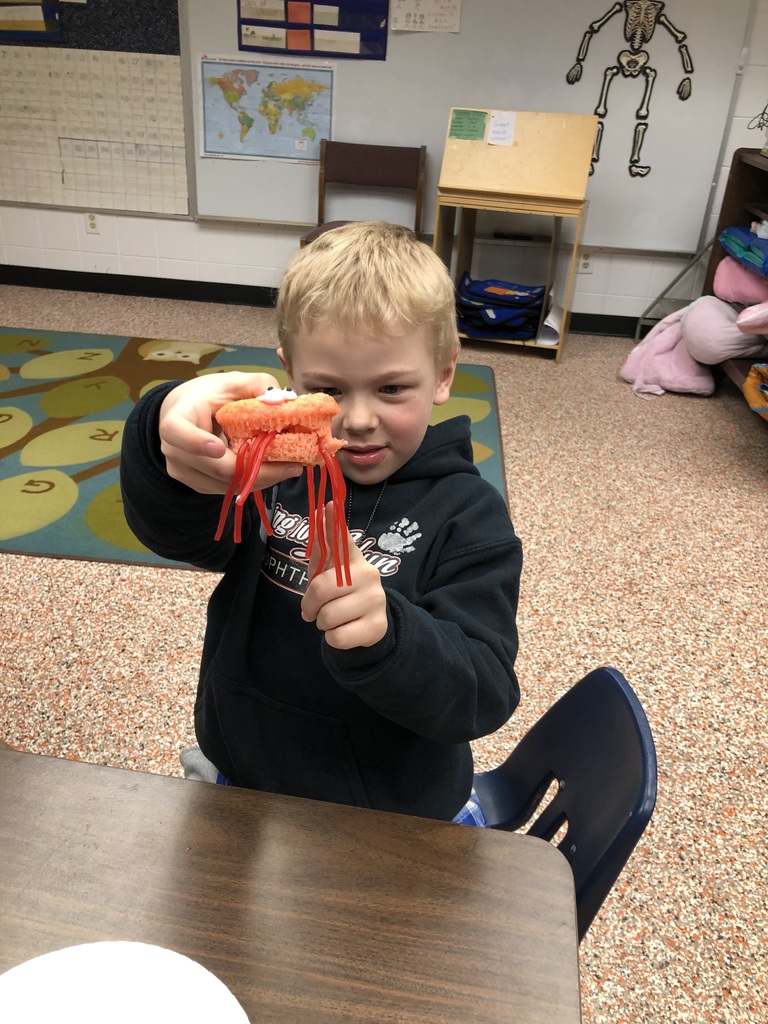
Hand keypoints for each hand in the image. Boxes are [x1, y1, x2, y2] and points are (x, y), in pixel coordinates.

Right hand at [158, 372, 302, 494]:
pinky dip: (254, 482)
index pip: (177, 432)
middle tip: (291, 467)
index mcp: (177, 418)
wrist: (188, 413)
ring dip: (262, 479)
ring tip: (289, 468)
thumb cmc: (211, 396)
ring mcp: (185, 472)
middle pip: (216, 469)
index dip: (196, 442)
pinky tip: (272, 471)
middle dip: (258, 470)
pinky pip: (229, 489)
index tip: (220, 448)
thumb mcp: (233, 382)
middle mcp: (175, 450)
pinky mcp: (199, 485)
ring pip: (227, 485)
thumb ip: (257, 385)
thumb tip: (281, 401)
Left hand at [301, 502, 387, 649]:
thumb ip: (324, 544)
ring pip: (328, 616)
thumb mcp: (329, 571)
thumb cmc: (341, 593)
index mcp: (354, 560)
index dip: (333, 524)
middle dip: (310, 604)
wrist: (368, 623)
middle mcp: (369, 575)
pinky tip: (341, 631)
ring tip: (330, 620)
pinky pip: (338, 637)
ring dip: (322, 623)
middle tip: (313, 610)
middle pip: (322, 589)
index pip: (342, 539)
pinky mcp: (377, 627)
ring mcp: (376, 601)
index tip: (327, 504)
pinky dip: (332, 639)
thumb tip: (321, 508)